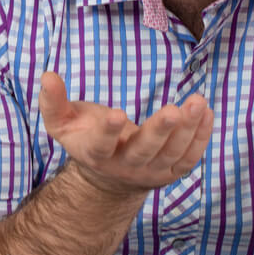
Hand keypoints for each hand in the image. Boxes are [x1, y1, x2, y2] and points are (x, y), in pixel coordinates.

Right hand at [38, 71, 213, 196]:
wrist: (109, 178)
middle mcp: (125, 167)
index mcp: (96, 155)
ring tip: (198, 102)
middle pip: (144, 152)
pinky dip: (201, 137)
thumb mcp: (62, 123)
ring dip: (187, 129)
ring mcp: (152, 172)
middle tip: (172, 110)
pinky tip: (206, 113)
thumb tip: (47, 76)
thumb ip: (52, 102)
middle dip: (159, 131)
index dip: (108, 132)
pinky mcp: (172, 172)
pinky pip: (189, 158)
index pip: (101, 146)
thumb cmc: (86, 138)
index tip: (117, 114)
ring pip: (172, 154)